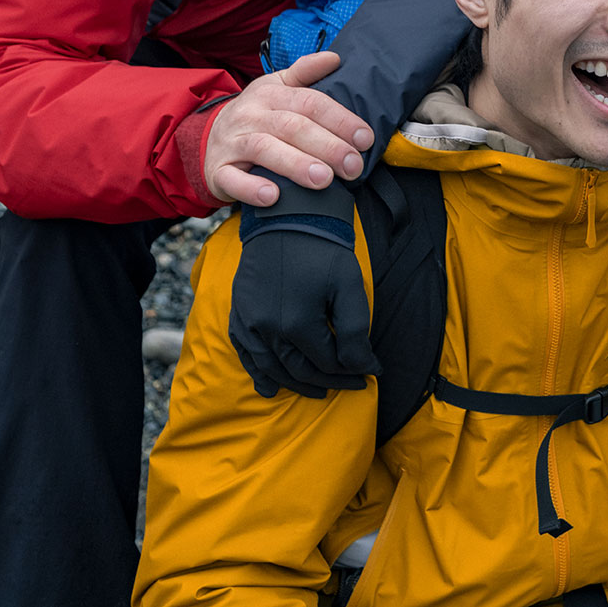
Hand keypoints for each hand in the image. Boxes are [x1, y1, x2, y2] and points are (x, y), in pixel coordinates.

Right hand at [203, 51, 373, 204]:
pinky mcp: (218, 171)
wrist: (206, 139)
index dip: (340, 119)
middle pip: (292, 126)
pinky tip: (273, 196)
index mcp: (270, 94)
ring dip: (296, 165)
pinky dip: (252, 188)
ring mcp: (232, 143)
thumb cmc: (254, 116)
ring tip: (324, 179)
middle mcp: (251, 115)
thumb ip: (305, 73)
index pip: (310, 102)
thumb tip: (335, 57)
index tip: (365, 138)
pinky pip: (233, 180)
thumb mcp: (275, 87)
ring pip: (264, 149)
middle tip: (353, 165)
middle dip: (327, 146)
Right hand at [229, 220, 375, 397]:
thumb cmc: (324, 249)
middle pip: (300, 370)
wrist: (287, 215)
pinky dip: (259, 373)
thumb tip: (367, 369)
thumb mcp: (349, 287)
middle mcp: (267, 329)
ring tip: (318, 391)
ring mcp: (248, 322)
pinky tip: (269, 387)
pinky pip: (246, 353)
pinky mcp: (238, 313)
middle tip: (350, 384)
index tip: (369, 376)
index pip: (327, 363)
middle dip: (328, 381)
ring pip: (272, 368)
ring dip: (296, 384)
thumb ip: (356, 333)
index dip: (351, 373)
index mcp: (297, 323)